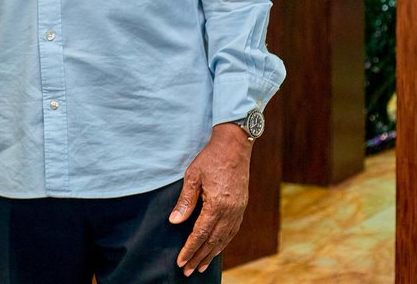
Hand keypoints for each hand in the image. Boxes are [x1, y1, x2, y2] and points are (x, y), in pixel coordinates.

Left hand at [170, 122, 252, 275]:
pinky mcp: (241, 206)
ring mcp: (238, 210)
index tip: (181, 261)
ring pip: (225, 238)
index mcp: (217, 205)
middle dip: (199, 257)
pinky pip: (232, 231)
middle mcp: (231, 211)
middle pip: (213, 241)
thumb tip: (175, 222)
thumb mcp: (192, 176)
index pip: (201, 234)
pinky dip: (223, 243)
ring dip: (212, 254)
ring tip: (201, 266)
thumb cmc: (210, 158)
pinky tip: (216, 248)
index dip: (190, 249)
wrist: (234, 145)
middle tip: (188, 271)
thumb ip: (185, 201)